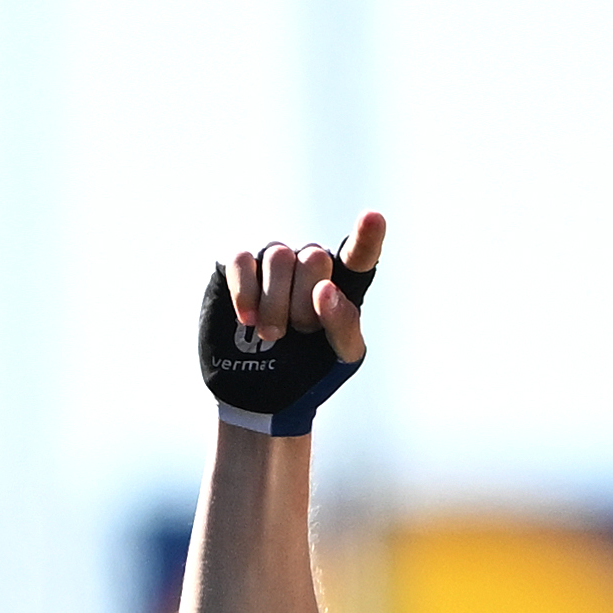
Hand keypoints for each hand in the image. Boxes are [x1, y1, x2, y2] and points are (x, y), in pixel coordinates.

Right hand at [205, 213, 385, 434]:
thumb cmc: (309, 371)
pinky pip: (243, 260)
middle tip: (299, 332)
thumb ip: (345, 326)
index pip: (358, 255)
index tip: (373, 218)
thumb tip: (324, 290)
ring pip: (278, 257)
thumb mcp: (340, 358)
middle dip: (305, 304)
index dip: (366, 237)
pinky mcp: (240, 265)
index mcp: (343, 284)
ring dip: (275, 307)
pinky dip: (246, 294)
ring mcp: (273, 261)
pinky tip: (247, 319)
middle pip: (315, 258)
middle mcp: (309, 264)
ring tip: (273, 335)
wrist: (259, 393)